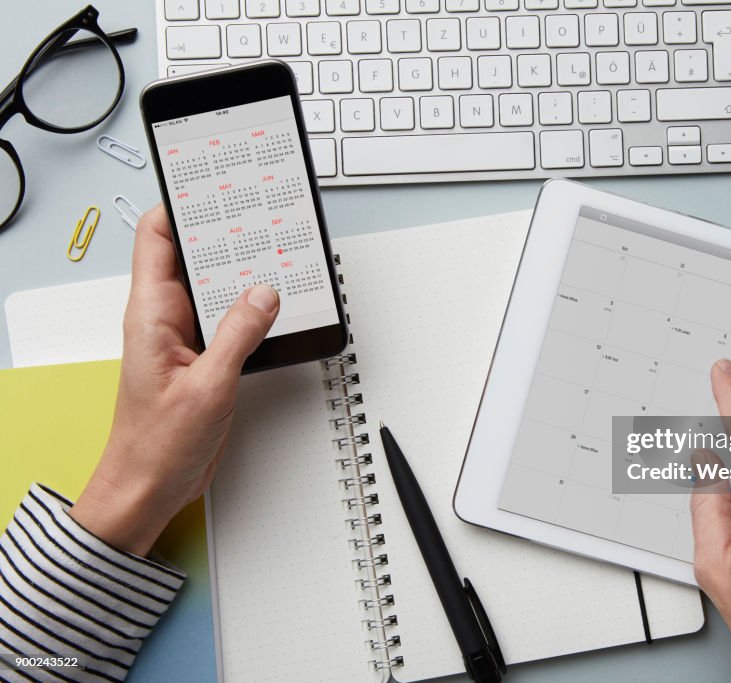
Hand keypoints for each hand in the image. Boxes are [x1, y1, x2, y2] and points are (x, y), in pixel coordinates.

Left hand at [70, 205, 279, 555]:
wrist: (150, 489)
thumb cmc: (155, 446)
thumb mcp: (205, 388)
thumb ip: (237, 336)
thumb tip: (263, 294)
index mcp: (150, 314)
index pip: (156, 238)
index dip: (181, 204)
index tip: (212, 183)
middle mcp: (166, 319)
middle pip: (194, 256)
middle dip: (226, 234)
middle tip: (259, 215)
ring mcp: (187, 338)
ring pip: (218, 287)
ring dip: (246, 275)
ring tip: (276, 256)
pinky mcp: (206, 358)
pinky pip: (232, 319)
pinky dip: (255, 310)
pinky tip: (277, 307)